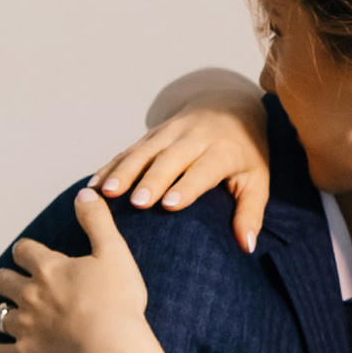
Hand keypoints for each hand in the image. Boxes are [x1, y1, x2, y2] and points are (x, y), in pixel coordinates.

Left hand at [0, 191, 152, 352]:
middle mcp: (30, 295)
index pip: (26, 251)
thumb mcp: (114, 252)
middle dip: (1, 278)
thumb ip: (97, 222)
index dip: (23, 250)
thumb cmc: (117, 302)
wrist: (110, 349)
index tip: (22, 252)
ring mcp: (25, 327)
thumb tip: (84, 193)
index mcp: (49, 269)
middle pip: (5, 281)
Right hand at [96, 75, 271, 255]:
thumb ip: (251, 212)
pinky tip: (94, 185)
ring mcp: (171, 132)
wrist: (230, 105)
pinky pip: (129, 150)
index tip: (168, 205)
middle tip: (135, 202)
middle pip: (170, 158)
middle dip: (151, 179)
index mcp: (223, 150)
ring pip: (143, 151)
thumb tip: (247, 246)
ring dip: (123, 171)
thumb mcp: (257, 179)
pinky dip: (111, 166)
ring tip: (105, 193)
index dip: (186, 186)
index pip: (203, 169)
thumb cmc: (245, 153)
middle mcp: (195, 136)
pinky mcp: (153, 133)